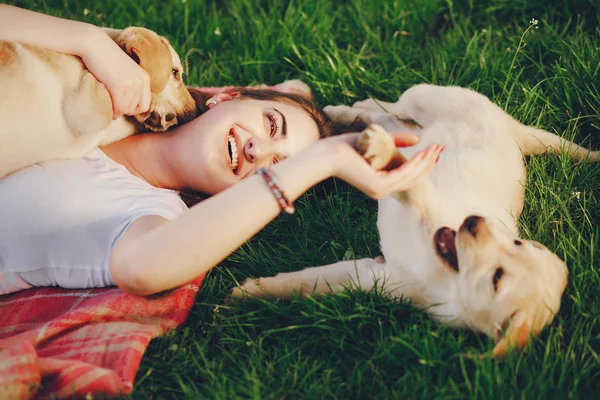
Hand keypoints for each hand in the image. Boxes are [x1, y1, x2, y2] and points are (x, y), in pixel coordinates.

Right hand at [80, 30, 150, 118]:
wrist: (93, 43)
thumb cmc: (105, 58)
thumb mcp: (125, 71)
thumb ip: (131, 85)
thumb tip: (128, 107)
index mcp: (144, 78)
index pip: (145, 105)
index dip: (133, 109)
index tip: (121, 105)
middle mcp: (140, 81)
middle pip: (133, 108)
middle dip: (122, 109)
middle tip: (111, 104)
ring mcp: (131, 83)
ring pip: (125, 109)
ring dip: (115, 110)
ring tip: (107, 103)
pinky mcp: (119, 85)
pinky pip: (118, 107)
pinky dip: (112, 110)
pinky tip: (105, 105)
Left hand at [323, 132, 441, 198]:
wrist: (328, 154)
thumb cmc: (346, 147)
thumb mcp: (376, 141)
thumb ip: (395, 140)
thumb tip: (416, 138)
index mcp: (381, 182)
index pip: (408, 175)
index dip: (424, 163)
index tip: (435, 150)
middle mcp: (382, 189)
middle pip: (413, 177)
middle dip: (429, 162)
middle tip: (441, 148)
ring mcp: (381, 190)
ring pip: (411, 176)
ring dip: (425, 162)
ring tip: (436, 148)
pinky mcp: (379, 186)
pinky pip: (403, 174)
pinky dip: (415, 164)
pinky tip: (423, 153)